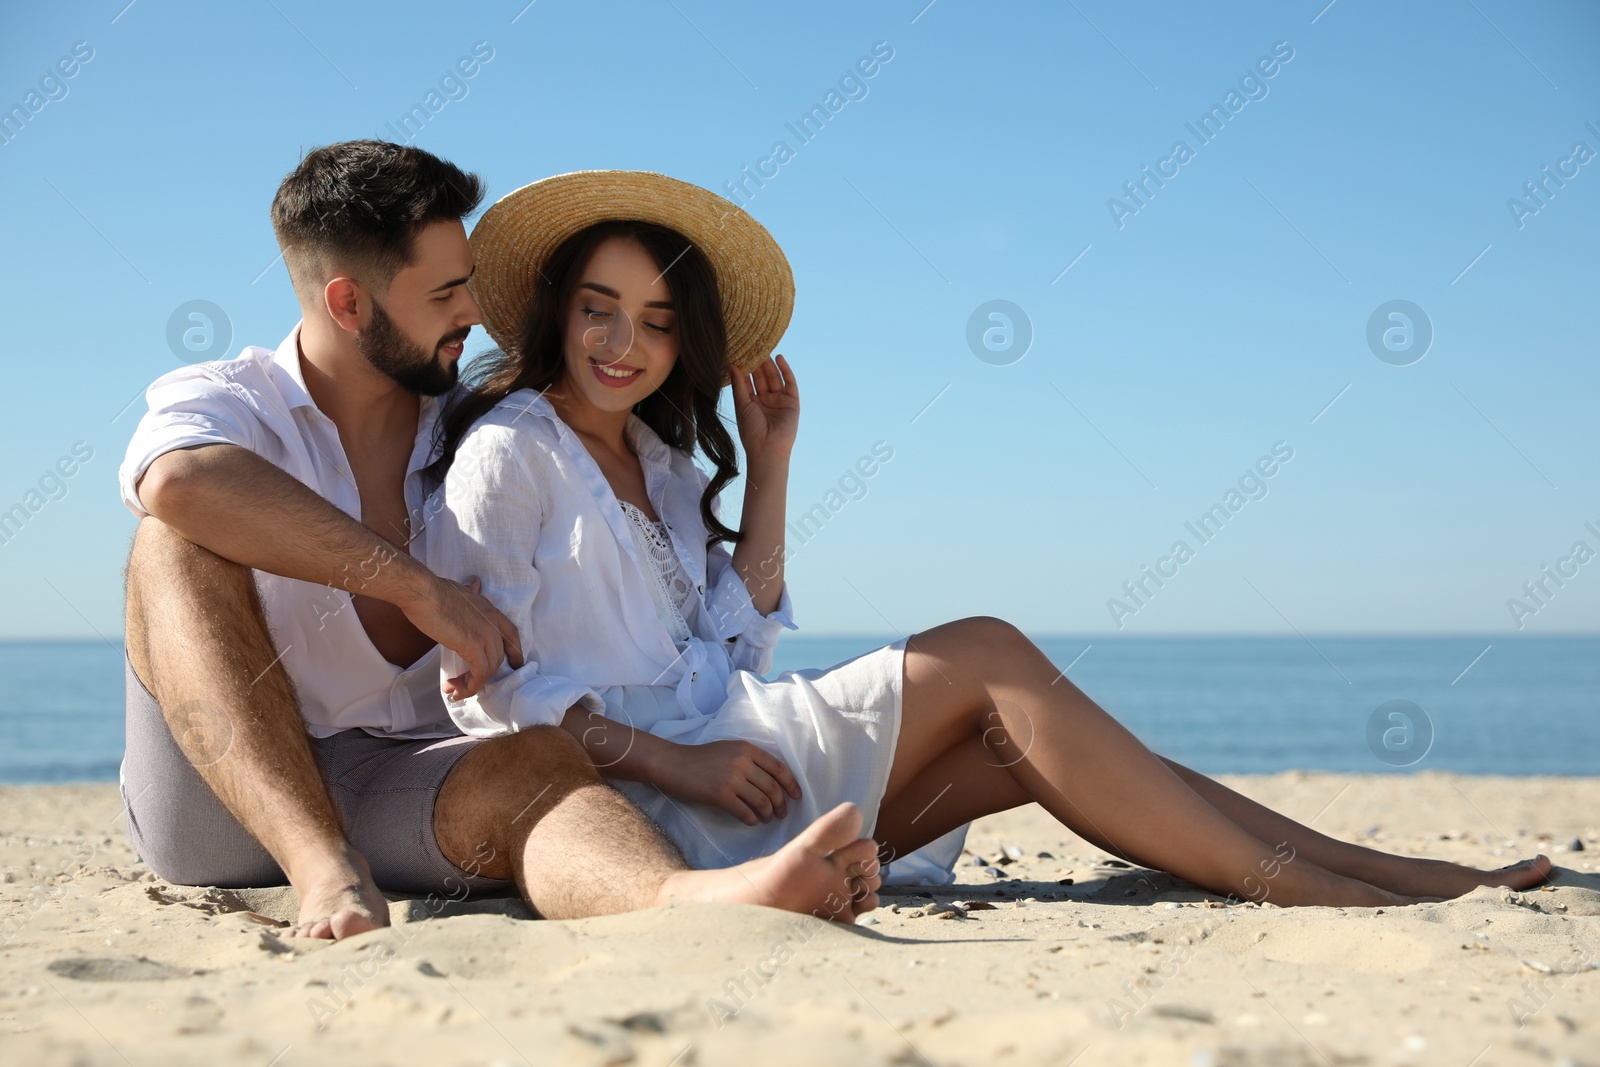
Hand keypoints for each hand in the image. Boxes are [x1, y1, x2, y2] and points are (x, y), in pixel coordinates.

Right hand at [399, 573, 523, 698]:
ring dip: (472, 683)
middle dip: (484, 673)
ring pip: (489, 668)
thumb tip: (476, 583)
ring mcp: (485, 634)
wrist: (423, 593)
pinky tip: (456, 689)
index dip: (514, 652)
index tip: (514, 664)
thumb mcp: (461, 590)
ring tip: (454, 688)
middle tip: (463, 681)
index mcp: (491, 610)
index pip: (512, 635)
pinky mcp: (473, 646)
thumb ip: (472, 591)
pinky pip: (479, 674)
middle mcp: (493, 623)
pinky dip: (470, 686)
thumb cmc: (435, 591)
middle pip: (498, 656)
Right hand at [656, 739, 801, 825]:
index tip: (796, 796)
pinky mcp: (721, 795)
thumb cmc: (702, 758)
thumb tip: (773, 781)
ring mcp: (732, 779)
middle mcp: (742, 762)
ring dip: (768, 814)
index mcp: (747, 749)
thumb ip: (750, 760)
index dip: (791, 784)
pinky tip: (753, 822)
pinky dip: (752, 820)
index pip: (779, 768)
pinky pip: (745, 812)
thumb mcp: (729, 750)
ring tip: (768, 819)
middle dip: (781, 804)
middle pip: (772, 787)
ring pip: (762, 802)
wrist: (674, 764)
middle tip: (782, 814)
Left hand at [731, 353, 798, 465]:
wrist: (767, 448)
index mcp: (752, 402)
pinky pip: (790, 383)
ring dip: (770, 364)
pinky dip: (785, 370)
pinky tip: (779, 358)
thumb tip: (732, 365)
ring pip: (774, 378)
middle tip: (752, 346)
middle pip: (762, 377)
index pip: (748, 381)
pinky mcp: (792, 402)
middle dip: (757, 363)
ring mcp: (779, 400)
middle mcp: (766, 400)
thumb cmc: (751, 430)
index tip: (739, 352)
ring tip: (764, 348)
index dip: (745, 368)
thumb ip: (739, 384)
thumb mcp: (742, 404)